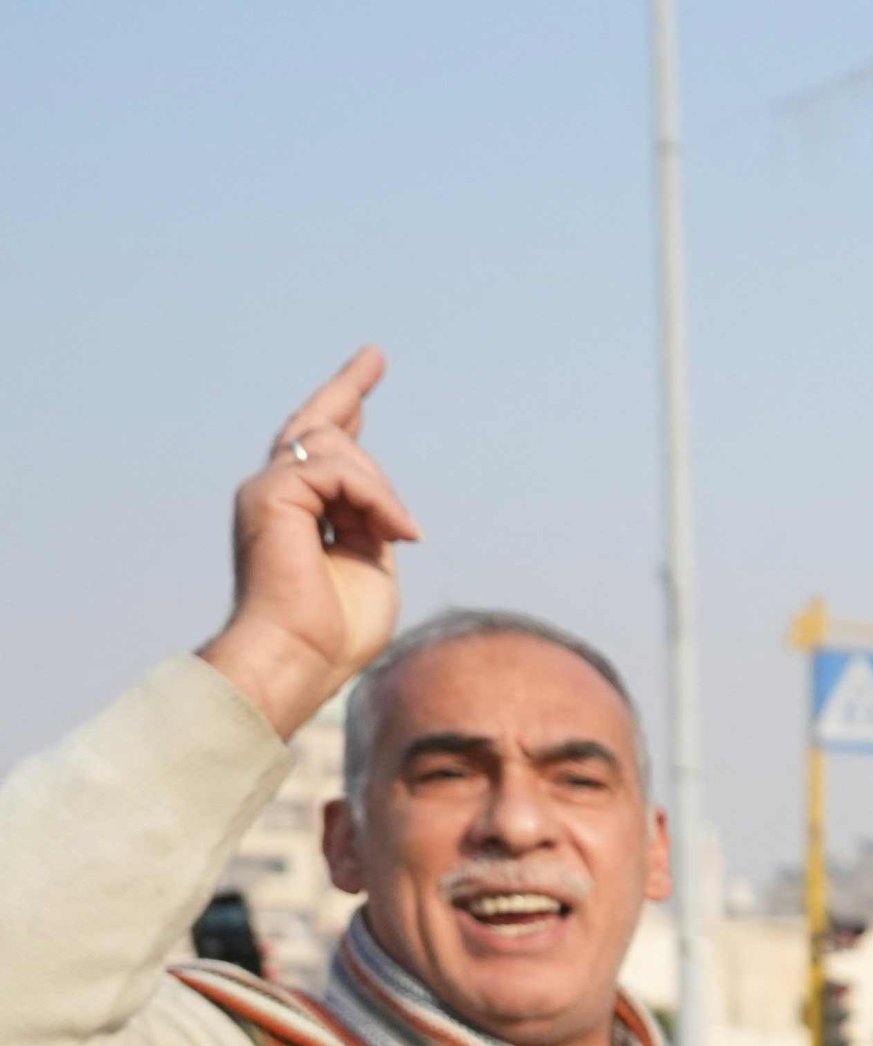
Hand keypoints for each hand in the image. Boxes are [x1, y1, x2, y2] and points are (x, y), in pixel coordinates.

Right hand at [198, 347, 424, 741]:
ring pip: (336, 448)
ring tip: (400, 533)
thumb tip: (386, 503)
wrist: (299, 657)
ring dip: (381, 490)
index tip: (367, 374)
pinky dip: (375, 497)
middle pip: (316, 429)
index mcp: (298, 514)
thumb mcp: (370, 567)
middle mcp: (275, 496)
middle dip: (346, 390)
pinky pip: (338, 470)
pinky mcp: (270, 495)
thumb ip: (373, 524)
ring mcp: (268, 492)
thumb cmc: (334, 632)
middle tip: (374, 356)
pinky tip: (396, 531)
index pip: (321, 451)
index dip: (344, 409)